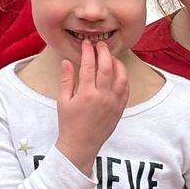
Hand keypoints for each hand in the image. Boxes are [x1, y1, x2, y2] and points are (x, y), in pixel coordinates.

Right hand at [54, 41, 128, 175]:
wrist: (81, 145)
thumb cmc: (69, 123)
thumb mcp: (63, 101)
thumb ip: (67, 79)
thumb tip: (67, 61)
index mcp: (86, 94)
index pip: (89, 65)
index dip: (88, 51)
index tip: (86, 43)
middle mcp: (102, 96)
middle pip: (107, 67)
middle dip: (103, 52)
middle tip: (99, 44)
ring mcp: (113, 103)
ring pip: (121, 76)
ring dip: (116, 63)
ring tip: (110, 56)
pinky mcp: (120, 108)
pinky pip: (126, 89)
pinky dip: (124, 77)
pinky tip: (118, 72)